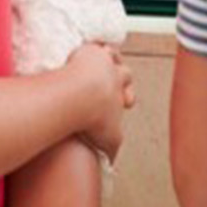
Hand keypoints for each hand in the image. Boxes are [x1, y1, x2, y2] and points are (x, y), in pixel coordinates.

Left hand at [64, 42, 134, 159]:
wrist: (78, 96)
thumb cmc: (93, 117)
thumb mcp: (110, 139)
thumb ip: (112, 149)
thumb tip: (111, 162)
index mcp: (122, 94)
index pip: (129, 91)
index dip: (127, 95)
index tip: (121, 101)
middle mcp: (115, 74)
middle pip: (124, 71)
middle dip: (120, 75)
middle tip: (113, 79)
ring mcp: (101, 60)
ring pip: (110, 53)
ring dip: (107, 56)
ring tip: (101, 59)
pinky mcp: (85, 50)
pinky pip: (91, 44)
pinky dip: (89, 47)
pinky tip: (79, 51)